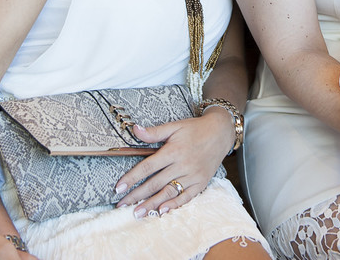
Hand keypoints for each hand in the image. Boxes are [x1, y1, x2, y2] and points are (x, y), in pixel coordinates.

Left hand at [114, 110, 232, 216]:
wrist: (221, 132)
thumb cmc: (195, 129)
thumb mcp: (175, 126)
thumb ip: (154, 132)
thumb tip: (135, 129)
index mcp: (173, 150)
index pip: (148, 167)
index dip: (132, 178)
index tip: (119, 188)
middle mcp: (182, 165)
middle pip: (155, 183)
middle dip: (137, 195)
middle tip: (122, 205)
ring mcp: (193, 175)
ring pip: (169, 192)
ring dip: (152, 204)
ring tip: (138, 213)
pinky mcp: (201, 182)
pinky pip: (186, 197)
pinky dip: (175, 205)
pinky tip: (162, 211)